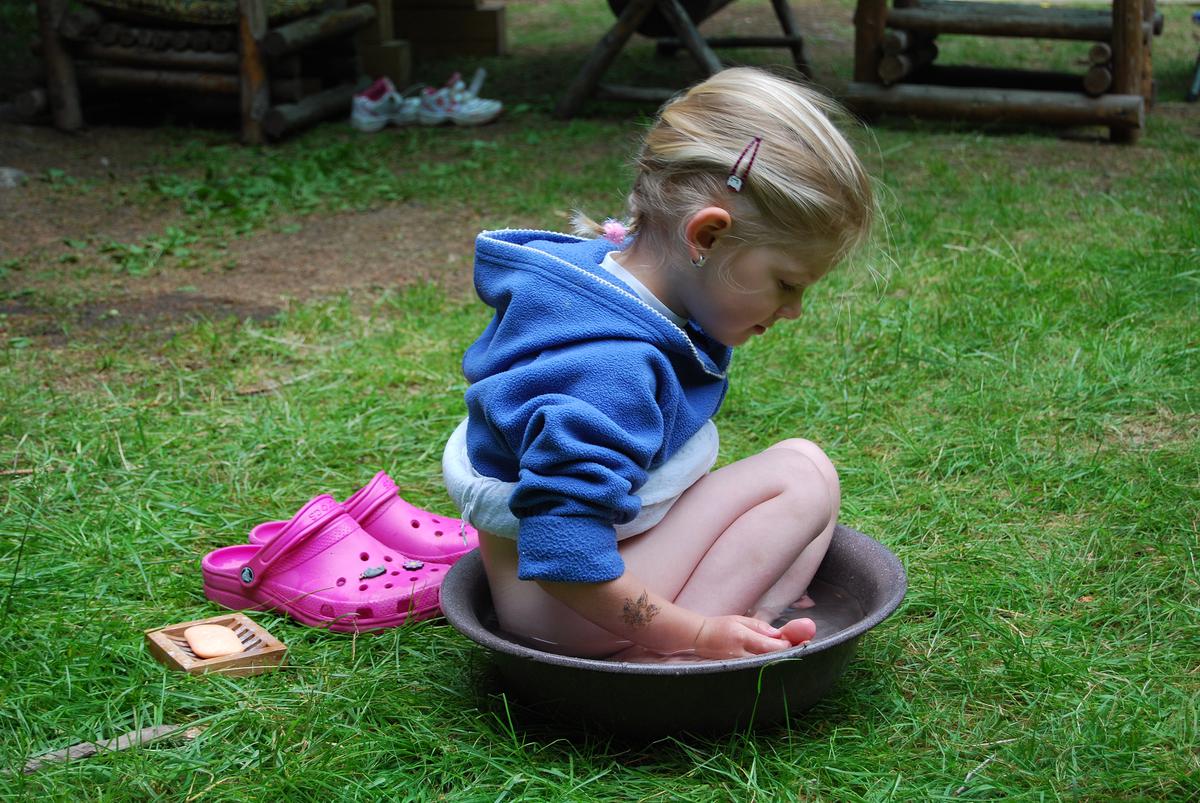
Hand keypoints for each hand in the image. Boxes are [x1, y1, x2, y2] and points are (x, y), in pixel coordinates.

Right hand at [692, 615, 815, 659]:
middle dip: (787, 656)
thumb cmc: (720, 626)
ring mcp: (737, 665)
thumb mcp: (740, 620)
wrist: (699, 638)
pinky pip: (756, 671)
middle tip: (800, 650)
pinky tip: (775, 665)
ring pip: (765, 668)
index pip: (771, 645)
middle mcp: (740, 654)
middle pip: (770, 659)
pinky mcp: (735, 672)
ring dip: (779, 663)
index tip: (801, 641)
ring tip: (790, 659)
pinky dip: (768, 668)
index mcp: (742, 637)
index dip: (787, 645)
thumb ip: (760, 627)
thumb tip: (779, 635)